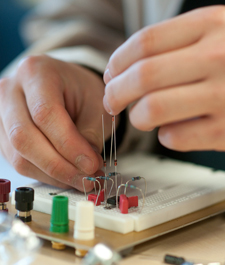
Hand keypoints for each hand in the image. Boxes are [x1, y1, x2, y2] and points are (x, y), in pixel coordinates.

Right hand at [0, 55, 110, 190]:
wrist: (66, 86)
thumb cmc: (82, 91)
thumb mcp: (95, 105)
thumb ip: (90, 135)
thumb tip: (86, 168)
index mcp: (36, 72)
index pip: (45, 113)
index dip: (69, 145)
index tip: (91, 164)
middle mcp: (11, 91)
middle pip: (24, 137)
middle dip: (59, 165)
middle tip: (87, 178)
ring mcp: (2, 114)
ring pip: (18, 156)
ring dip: (53, 174)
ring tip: (81, 179)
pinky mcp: (4, 135)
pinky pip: (19, 162)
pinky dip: (45, 174)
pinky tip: (66, 175)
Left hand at [103, 6, 224, 151]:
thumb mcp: (217, 31)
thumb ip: (176, 43)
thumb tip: (124, 68)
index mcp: (211, 26)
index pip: (145, 43)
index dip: (117, 62)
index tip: (110, 75)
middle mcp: (217, 58)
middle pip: (143, 77)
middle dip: (115, 93)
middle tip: (111, 101)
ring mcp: (224, 96)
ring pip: (153, 110)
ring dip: (137, 117)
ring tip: (140, 117)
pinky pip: (175, 137)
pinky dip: (164, 136)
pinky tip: (171, 130)